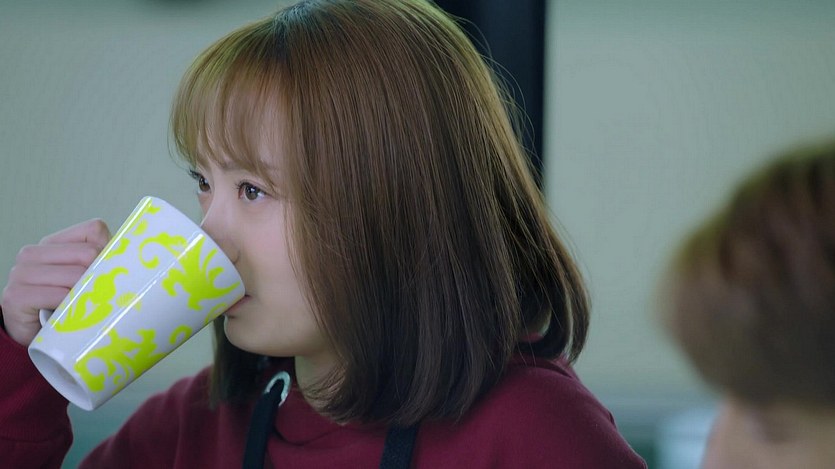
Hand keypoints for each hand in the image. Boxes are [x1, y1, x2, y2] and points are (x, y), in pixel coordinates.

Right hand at [1, 219, 110, 345]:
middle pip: (88, 253)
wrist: (35, 337)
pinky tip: (71, 313)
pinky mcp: (16, 296)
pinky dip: (71, 306)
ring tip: (87, 306)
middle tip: (100, 295)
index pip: (94, 230)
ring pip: (76, 274)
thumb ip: (103, 260)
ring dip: (88, 293)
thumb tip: (134, 254)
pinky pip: (59, 295)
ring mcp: (21, 273)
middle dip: (100, 276)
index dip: (108, 252)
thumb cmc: (65, 305)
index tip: (108, 273)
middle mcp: (32, 253)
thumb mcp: (85, 278)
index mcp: (52, 243)